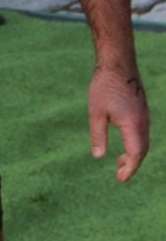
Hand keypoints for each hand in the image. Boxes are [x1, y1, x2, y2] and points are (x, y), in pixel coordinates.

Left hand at [89, 66, 148, 181]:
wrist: (118, 62)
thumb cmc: (104, 85)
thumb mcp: (96, 112)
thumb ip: (98, 135)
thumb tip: (98, 157)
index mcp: (133, 124)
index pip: (136, 153)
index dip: (130, 169)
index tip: (120, 179)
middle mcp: (143, 122)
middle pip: (142, 150)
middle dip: (132, 164)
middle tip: (119, 174)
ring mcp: (145, 115)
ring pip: (144, 141)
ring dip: (134, 154)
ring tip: (119, 162)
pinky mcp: (142, 110)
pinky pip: (143, 132)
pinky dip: (136, 143)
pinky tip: (125, 143)